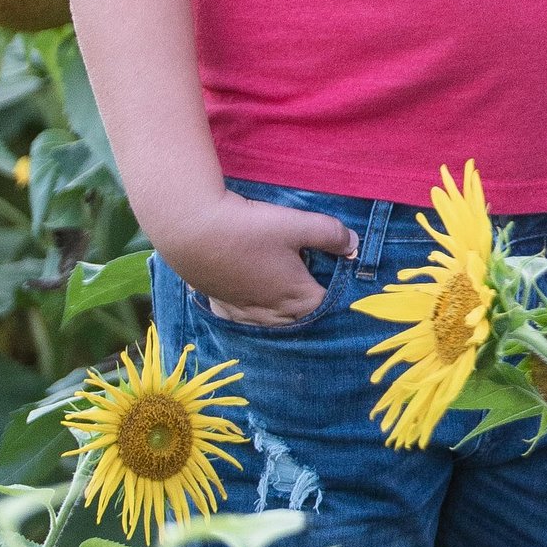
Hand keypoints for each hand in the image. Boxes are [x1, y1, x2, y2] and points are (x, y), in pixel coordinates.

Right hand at [149, 188, 354, 328]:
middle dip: (310, 304)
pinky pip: (240, 318)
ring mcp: (242, 311)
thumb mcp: (298, 225)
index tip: (339, 277)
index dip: (336, 293)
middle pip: (299, 318)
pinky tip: (249, 300)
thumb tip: (354, 245)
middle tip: (314, 281)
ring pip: (270, 322)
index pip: (326, 306)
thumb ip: (331, 234)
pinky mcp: (219, 303)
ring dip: (282, 312)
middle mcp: (270, 312)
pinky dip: (250, 313)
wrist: (193, 230)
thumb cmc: (250, 229)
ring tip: (287, 294)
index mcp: (296, 297)